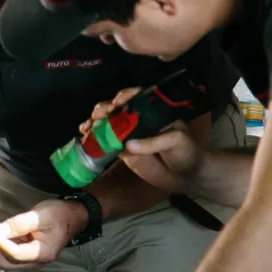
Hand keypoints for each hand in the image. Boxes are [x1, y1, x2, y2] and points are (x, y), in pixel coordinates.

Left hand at [0, 199, 87, 269]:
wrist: (71, 218)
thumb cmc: (59, 215)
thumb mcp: (40, 215)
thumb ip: (19, 224)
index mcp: (43, 253)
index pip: (14, 254)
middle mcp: (36, 262)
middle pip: (4, 262)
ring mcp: (29, 261)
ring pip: (2, 262)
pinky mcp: (24, 257)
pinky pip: (5, 256)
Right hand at [79, 88, 206, 193]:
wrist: (187, 176)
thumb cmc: (185, 151)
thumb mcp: (175, 142)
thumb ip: (154, 142)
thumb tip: (127, 146)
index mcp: (152, 112)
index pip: (136, 97)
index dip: (125, 96)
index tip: (117, 101)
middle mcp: (137, 120)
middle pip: (116, 108)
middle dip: (104, 108)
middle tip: (98, 115)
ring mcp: (128, 135)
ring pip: (107, 123)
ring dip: (94, 122)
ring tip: (87, 126)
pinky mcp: (122, 151)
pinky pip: (106, 143)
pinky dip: (93, 139)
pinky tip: (84, 136)